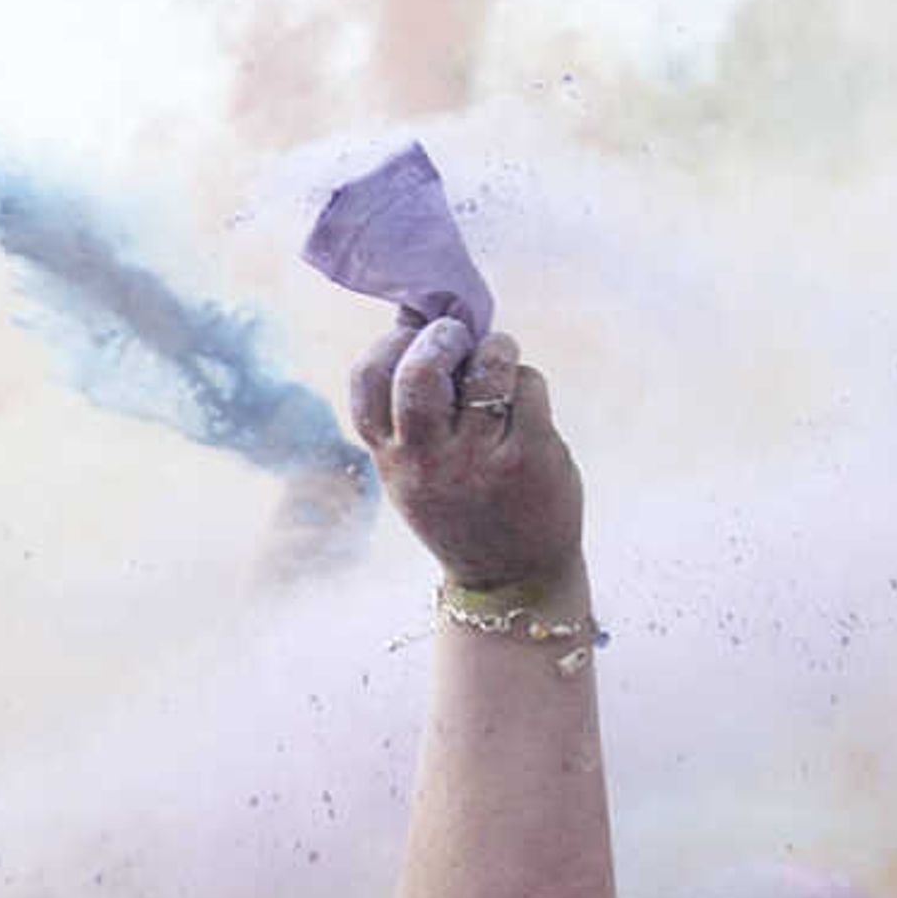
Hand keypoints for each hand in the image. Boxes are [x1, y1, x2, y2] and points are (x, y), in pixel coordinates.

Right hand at [346, 316, 580, 594]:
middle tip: (459, 336)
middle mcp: (430, 461)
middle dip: (442, 336)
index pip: (367, 383)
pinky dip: (526, 380)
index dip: (388, 344)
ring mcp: (480, 460)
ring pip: (486, 368)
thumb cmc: (461, 507)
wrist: (511, 576)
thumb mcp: (415, 472)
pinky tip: (524, 400)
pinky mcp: (529, 457)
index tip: (410, 336)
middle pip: (420, 372)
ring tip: (499, 359)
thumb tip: (417, 321)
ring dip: (496, 348)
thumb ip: (408, 416)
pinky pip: (528, 385)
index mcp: (393, 460)